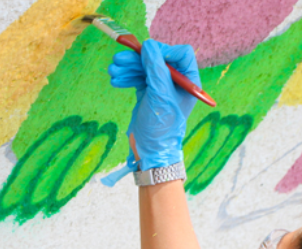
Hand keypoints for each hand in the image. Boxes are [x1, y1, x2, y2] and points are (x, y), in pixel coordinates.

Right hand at [108, 40, 199, 173]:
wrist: (151, 150)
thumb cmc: (162, 126)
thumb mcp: (160, 94)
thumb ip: (156, 67)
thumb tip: (149, 44)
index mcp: (189, 82)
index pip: (181, 54)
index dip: (164, 50)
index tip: (148, 54)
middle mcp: (176, 83)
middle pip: (158, 58)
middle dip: (138, 59)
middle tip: (118, 60)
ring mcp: (162, 87)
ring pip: (145, 67)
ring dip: (128, 67)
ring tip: (112, 71)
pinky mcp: (149, 93)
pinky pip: (138, 77)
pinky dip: (127, 77)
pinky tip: (115, 80)